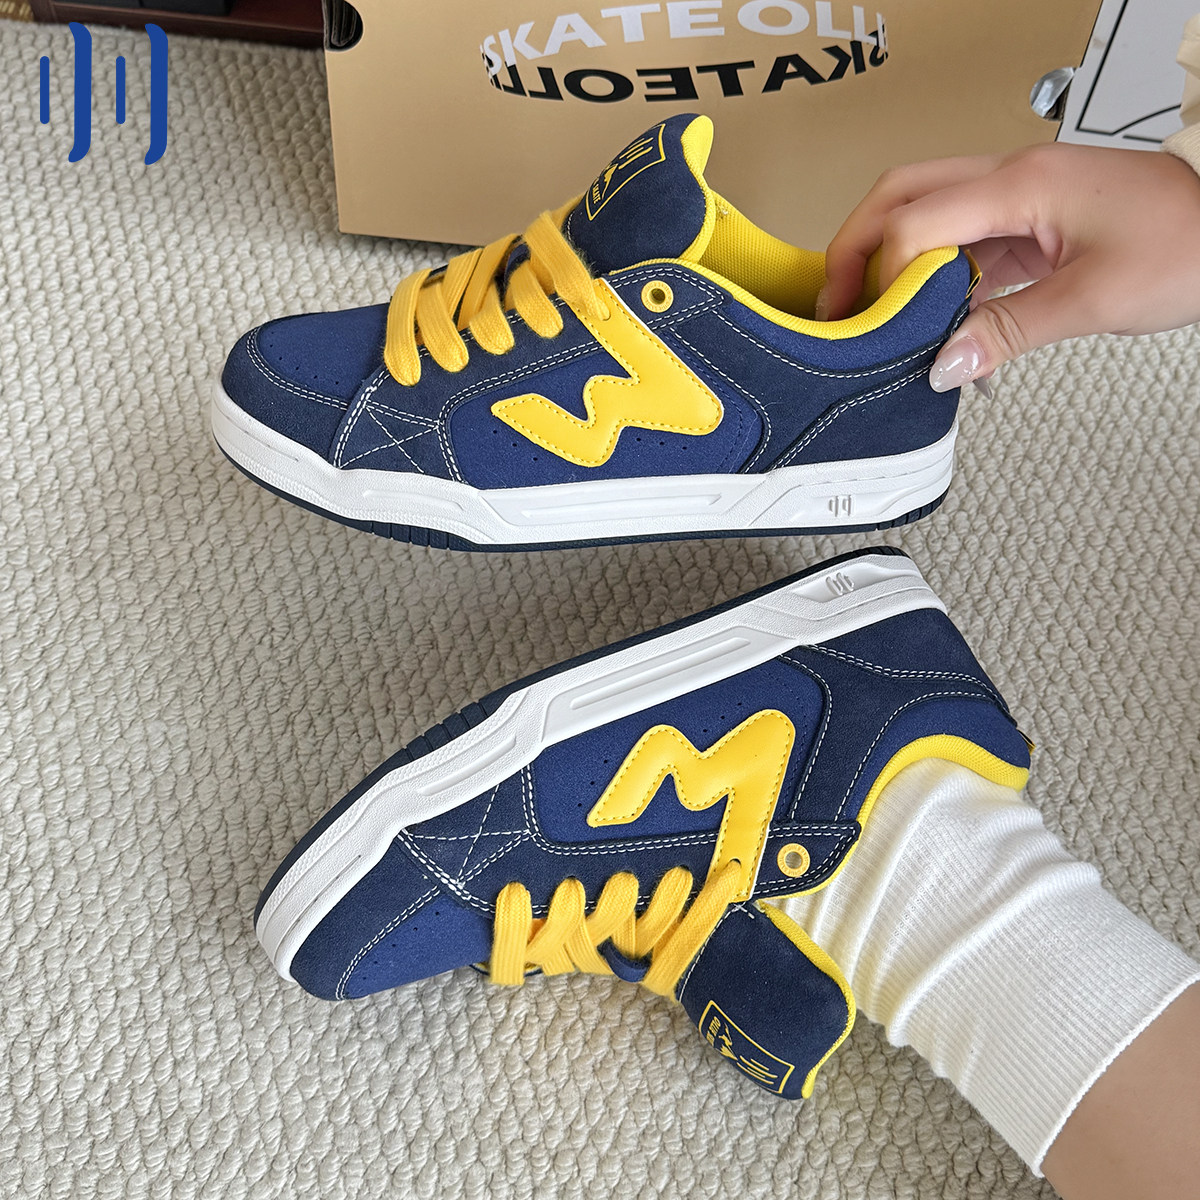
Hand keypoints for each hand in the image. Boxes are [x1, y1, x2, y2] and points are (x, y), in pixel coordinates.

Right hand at [817, 144, 1199, 390]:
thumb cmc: (1189, 242)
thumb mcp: (1095, 298)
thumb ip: (1010, 331)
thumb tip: (944, 366)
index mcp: (1022, 183)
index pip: (914, 222)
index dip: (884, 278)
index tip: (879, 329)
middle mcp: (1011, 178)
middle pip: (900, 195)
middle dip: (857, 247)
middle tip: (836, 304)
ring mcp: (1019, 196)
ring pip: (926, 215)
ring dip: (894, 265)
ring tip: (879, 320)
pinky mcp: (1031, 219)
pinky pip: (964, 242)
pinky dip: (938, 282)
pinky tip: (940, 325)